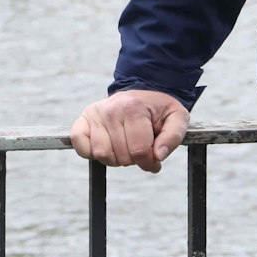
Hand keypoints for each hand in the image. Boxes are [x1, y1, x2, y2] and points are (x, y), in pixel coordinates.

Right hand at [69, 90, 188, 173]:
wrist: (142, 93)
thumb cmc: (158, 109)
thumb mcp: (176, 118)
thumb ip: (173, 137)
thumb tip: (158, 155)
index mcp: (134, 109)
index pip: (139, 151)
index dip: (149, 163)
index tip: (154, 161)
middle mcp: (111, 110)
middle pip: (121, 156)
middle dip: (134, 160)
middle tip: (139, 149)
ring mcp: (95, 114)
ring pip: (102, 154)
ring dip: (115, 159)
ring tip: (124, 148)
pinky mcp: (83, 120)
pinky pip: (80, 145)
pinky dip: (90, 152)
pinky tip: (106, 147)